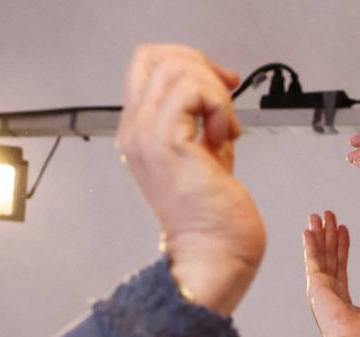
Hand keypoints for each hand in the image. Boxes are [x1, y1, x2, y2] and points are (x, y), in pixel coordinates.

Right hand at [117, 45, 266, 314]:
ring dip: (213, 92)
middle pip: (156, 56)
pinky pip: (192, 91)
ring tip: (224, 130)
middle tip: (225, 103)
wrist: (213, 256)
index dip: (190, 64)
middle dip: (202, 68)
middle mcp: (135, 130)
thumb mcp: (208, 153)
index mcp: (140, 131)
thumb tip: (221, 85)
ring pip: (175, 68)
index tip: (223, 88)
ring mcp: (145, 135)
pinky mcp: (166, 144)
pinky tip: (224, 138)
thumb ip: (205, 118)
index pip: (148, 64)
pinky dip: (218, 106)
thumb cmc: (215, 219)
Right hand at [302, 210, 359, 336]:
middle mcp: (328, 293)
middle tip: (327, 215)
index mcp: (341, 299)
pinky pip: (312, 261)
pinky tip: (308, 229)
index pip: (341, 266)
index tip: (343, 229)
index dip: (342, 247)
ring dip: (319, 234)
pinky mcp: (315, 286)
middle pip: (328, 257)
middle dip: (328, 235)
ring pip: (320, 255)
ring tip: (318, 214)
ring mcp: (320, 289)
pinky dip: (310, 245)